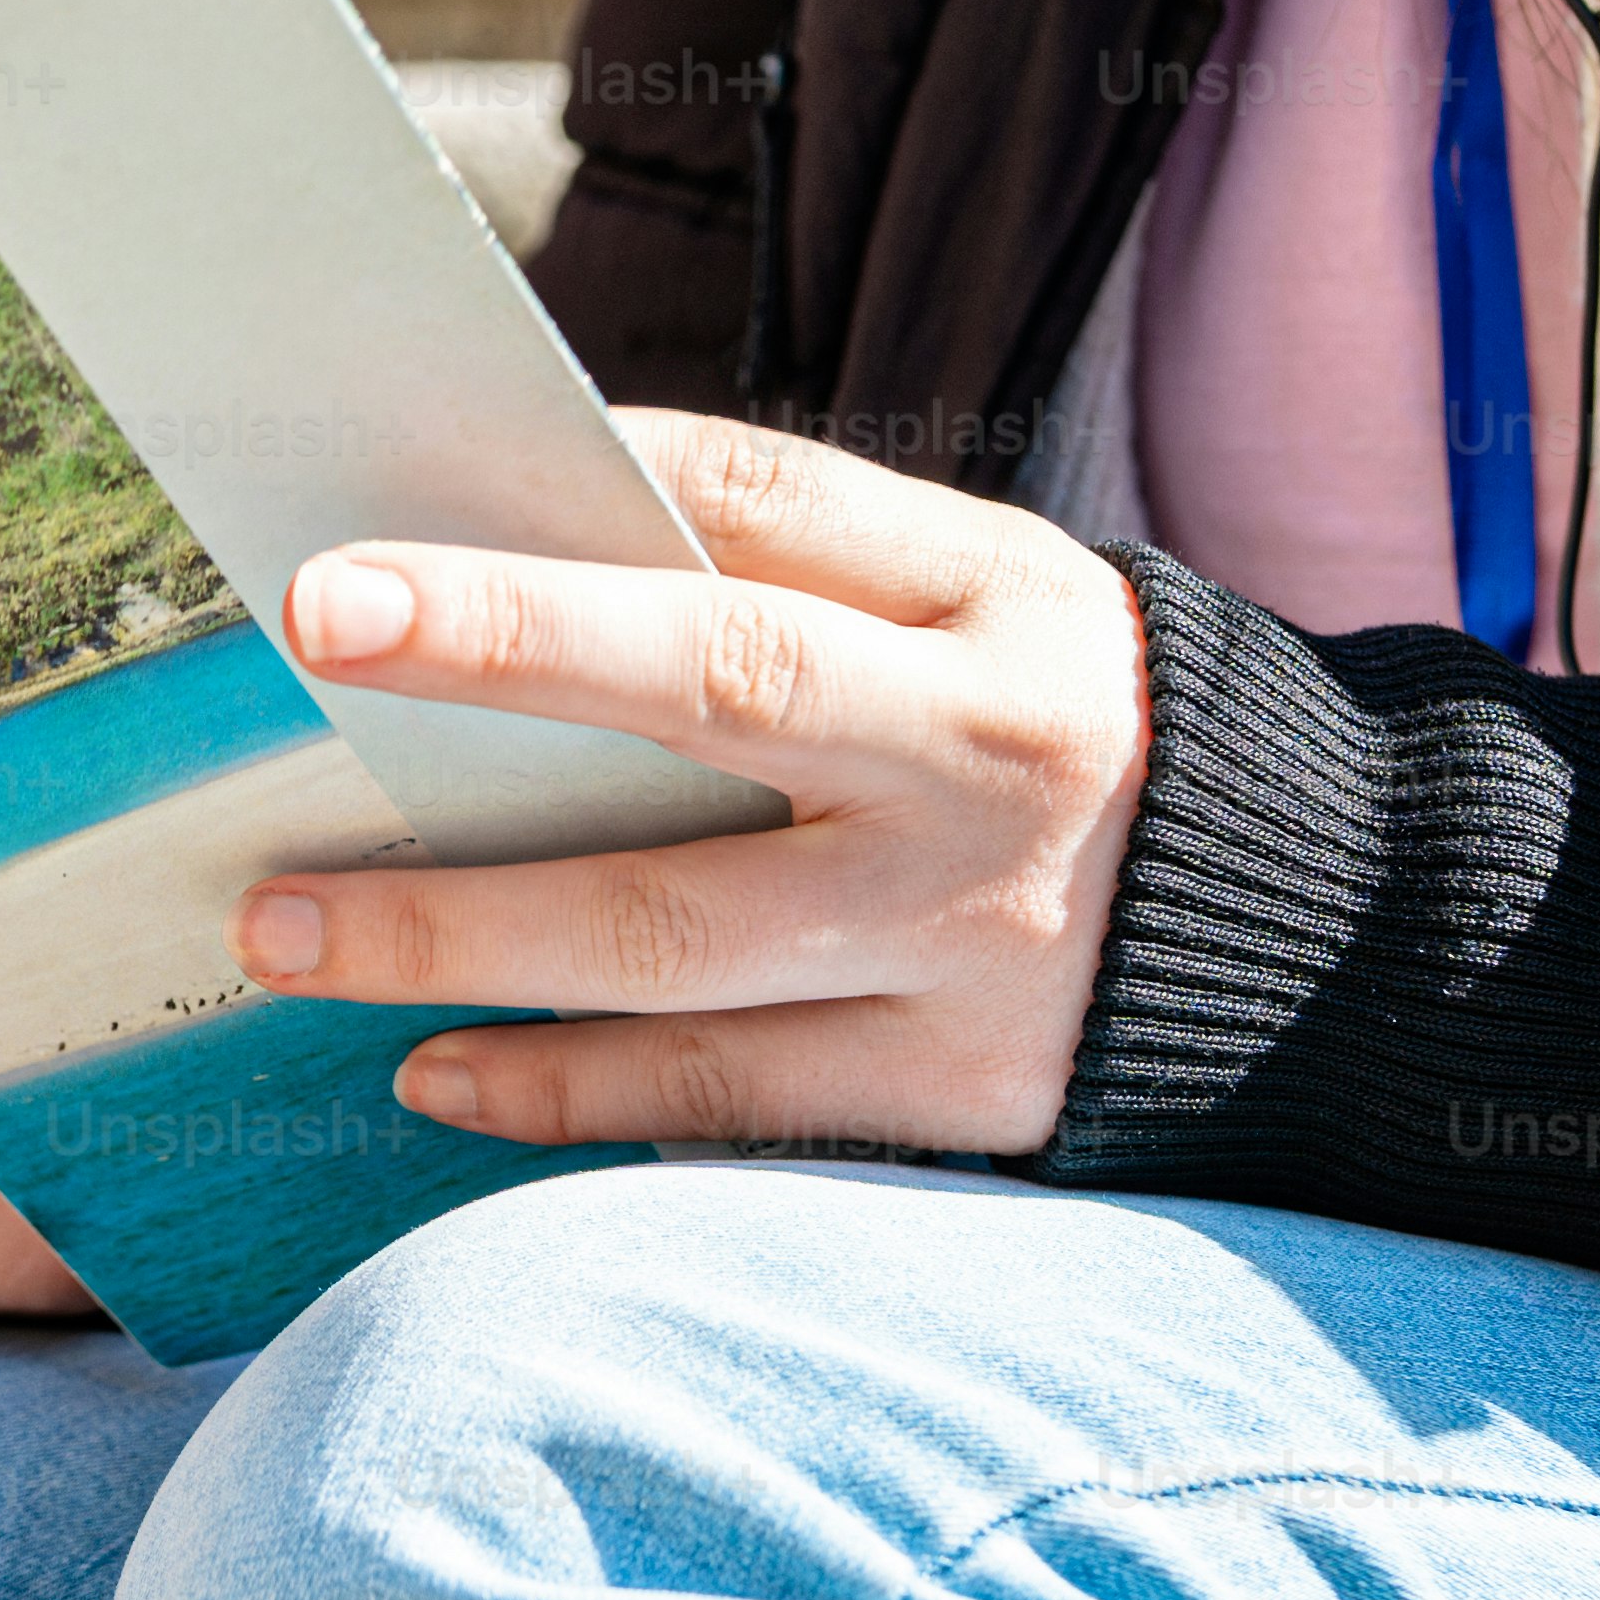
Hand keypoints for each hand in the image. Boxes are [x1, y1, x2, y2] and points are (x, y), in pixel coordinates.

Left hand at [232, 412, 1149, 1154]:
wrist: (1313, 930)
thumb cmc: (1054, 725)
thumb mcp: (981, 603)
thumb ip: (783, 566)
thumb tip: (508, 519)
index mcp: (989, 606)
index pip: (760, 510)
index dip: (572, 499)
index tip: (377, 522)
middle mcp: (982, 763)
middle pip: (721, 689)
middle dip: (509, 646)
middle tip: (313, 629)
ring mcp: (964, 944)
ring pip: (675, 937)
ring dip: (460, 931)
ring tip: (286, 927)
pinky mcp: (952, 1094)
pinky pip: (717, 1099)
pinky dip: (559, 1090)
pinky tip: (429, 1069)